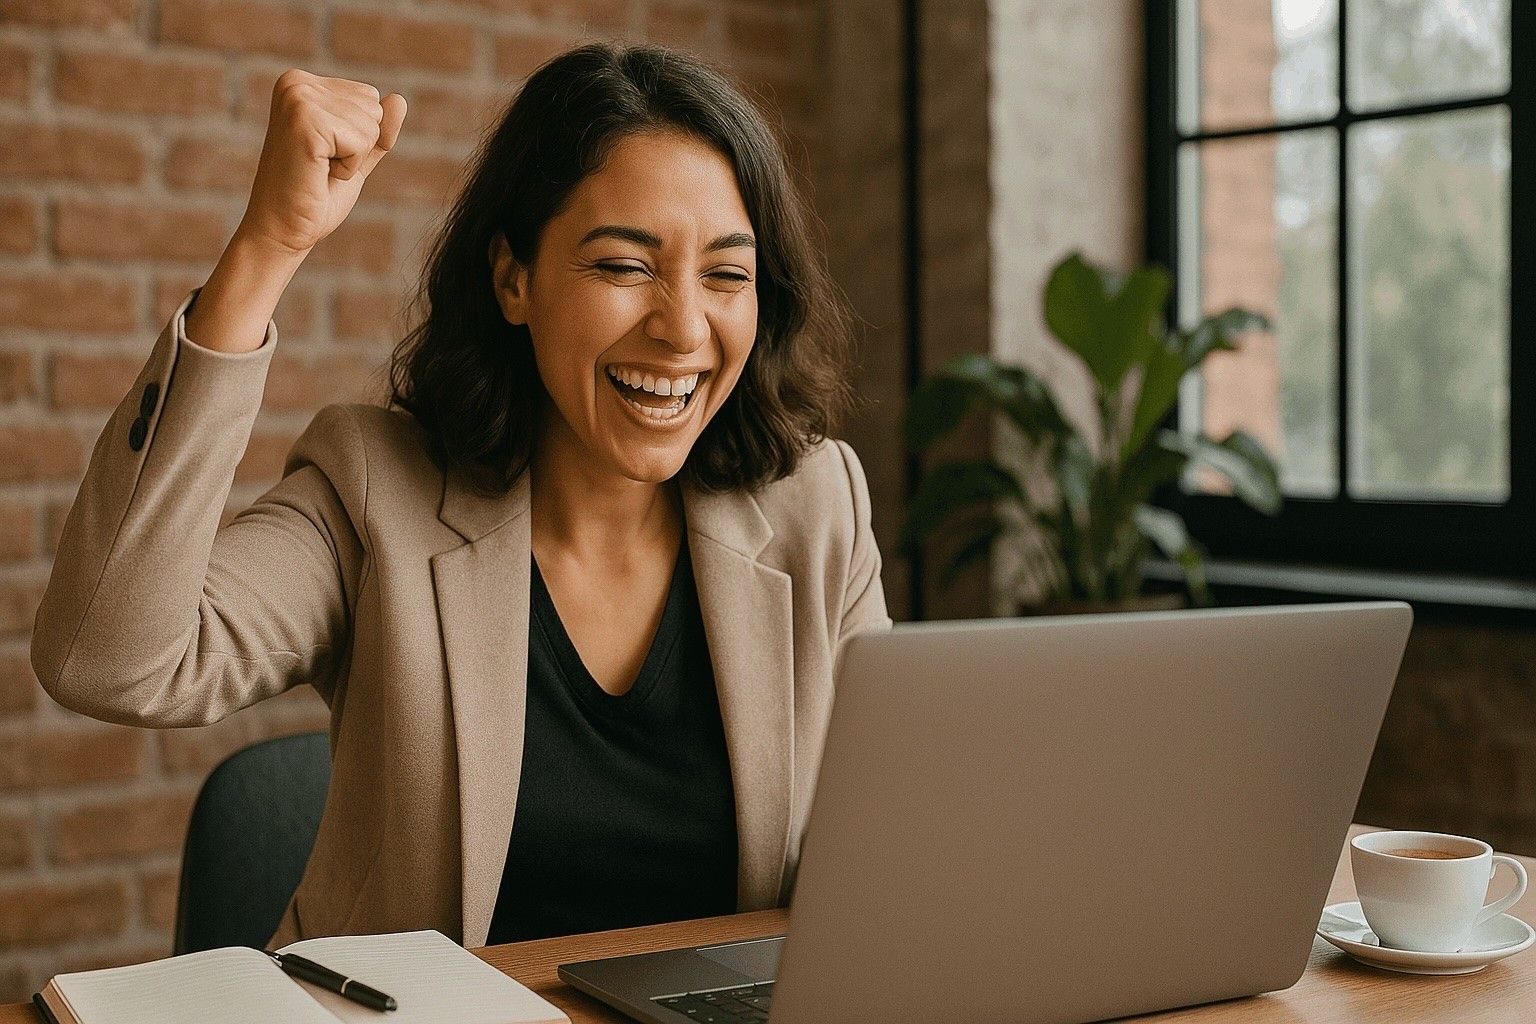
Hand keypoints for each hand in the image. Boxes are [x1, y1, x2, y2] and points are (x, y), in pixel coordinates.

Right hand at [235, 68, 405, 257]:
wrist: (282, 229)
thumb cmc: (315, 195)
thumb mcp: (355, 156)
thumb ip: (378, 129)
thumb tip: (400, 99)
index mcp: (301, 83)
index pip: (369, 97)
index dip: (358, 137)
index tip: (324, 154)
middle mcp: (296, 83)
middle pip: (373, 108)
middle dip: (358, 146)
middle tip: (321, 165)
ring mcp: (298, 99)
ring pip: (370, 124)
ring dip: (352, 158)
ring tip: (318, 169)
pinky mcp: (305, 121)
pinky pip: (362, 141)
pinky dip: (349, 167)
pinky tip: (319, 173)